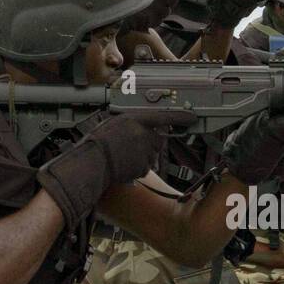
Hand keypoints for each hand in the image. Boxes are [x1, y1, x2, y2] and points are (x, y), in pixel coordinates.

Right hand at [36, 109, 196, 226]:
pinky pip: (146, 167)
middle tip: (131, 146)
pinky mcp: (143, 167)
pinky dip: (137, 168)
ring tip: (123, 156)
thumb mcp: (115, 123)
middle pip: (158, 139)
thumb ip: (132, 123)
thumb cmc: (97, 143)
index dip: (181, 117)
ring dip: (143, 156)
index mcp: (136, 120)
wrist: (91, 163)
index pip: (165, 116)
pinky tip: (124, 165)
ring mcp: (145, 152)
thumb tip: (144, 126)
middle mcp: (143, 134)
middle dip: (150, 143)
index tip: (192, 117)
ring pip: (152, 154)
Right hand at [123, 0, 203, 31]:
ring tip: (143, 11)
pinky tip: (140, 19)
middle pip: (173, 0)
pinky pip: (155, 22)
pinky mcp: (146, 15)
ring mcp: (151, 3)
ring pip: (165, 13)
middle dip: (167, 4)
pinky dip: (148, 23)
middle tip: (154, 3)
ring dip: (157, 14)